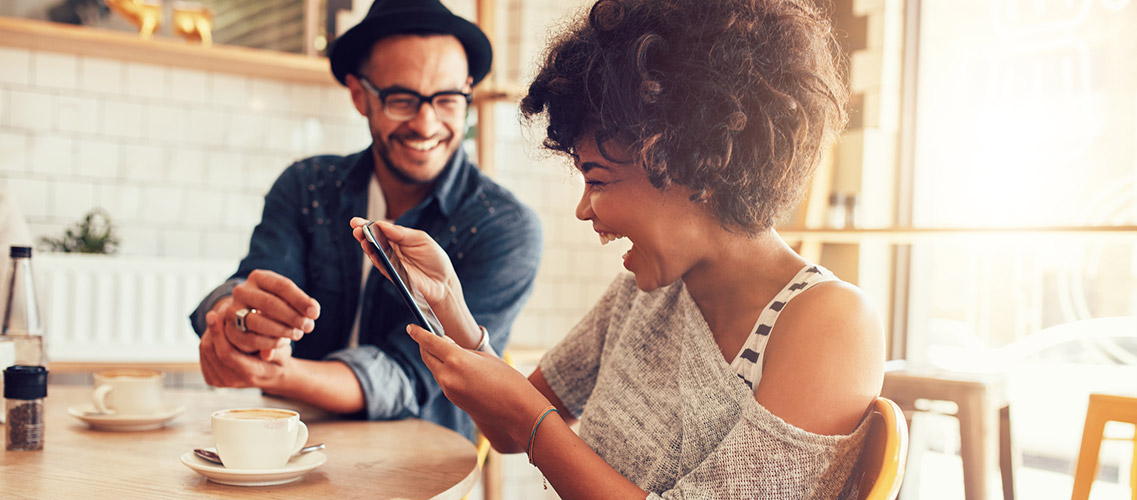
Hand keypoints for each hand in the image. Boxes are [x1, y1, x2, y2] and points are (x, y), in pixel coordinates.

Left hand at [199, 308, 291, 387]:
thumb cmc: (279, 357)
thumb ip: (277, 351)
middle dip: (212, 330)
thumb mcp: (284, 353)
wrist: (272, 375)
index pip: (227, 354)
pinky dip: (209, 341)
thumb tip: (267, 352)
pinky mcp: (213, 380)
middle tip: (214, 313)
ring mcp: (221, 382)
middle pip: (211, 351)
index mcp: (251, 374)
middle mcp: (233, 381)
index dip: (218, 333)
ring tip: (218, 321)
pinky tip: (217, 333)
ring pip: (205, 351)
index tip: (213, 314)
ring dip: (209, 334)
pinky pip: (203, 355)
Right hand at [220, 269, 320, 359]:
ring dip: (282, 330)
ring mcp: (233, 310)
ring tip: (298, 334)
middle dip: (292, 316)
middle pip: (269, 303)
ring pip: (257, 321)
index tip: (315, 313)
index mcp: (258, 277)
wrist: (245, 315)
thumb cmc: (274, 305)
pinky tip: (283, 342)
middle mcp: (242, 291)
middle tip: (309, 327)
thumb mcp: (287, 299)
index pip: (282, 286)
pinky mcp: (230, 330)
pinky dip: (270, 343)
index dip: (300, 300)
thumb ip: (300, 303)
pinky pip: (251, 339)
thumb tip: (313, 311)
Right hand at [349, 218, 460, 306]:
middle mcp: (392, 250)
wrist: (443, 282)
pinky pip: (380, 265)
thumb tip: (382, 224)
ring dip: (366, 244)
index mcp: (399, 238)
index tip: (357, 221)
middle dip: (363, 232)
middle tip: (354, 226)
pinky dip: (374, 257)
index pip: (381, 230)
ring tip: (359, 235)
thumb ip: (402, 233)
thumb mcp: (421, 239)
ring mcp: (391, 263)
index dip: (368, 224)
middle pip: (374, 240)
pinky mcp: (392, 275)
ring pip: (374, 252)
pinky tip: (369, 249)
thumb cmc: (435, 259)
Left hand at [406, 324, 551, 443]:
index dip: (418, 333)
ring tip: (444, 349)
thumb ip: (462, 351)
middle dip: (424, 345)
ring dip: (435, 358)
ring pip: (434, 369)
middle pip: (427, 356)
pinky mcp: (453, 400)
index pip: (430, 342)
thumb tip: (445, 346)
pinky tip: (454, 367)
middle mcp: (448, 376)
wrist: (518, 410)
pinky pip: (442, 380)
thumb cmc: (508, 379)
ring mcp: (449, 390)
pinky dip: (444, 370)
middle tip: (427, 335)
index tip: (411, 327)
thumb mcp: (484, 358)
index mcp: (457, 360)